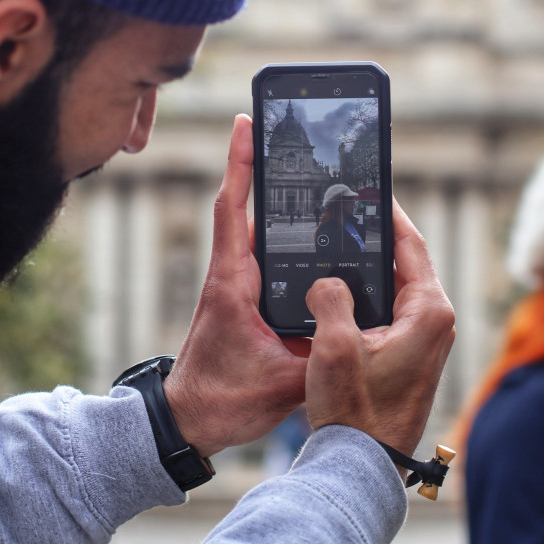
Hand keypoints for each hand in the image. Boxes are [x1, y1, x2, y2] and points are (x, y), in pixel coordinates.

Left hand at [163, 114, 308, 456]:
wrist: (188, 420)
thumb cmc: (223, 399)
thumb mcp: (282, 382)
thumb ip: (320, 354)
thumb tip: (356, 325)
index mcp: (233, 281)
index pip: (234, 208)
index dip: (240, 164)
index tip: (245, 124)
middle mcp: (231, 272)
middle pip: (244, 203)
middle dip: (259, 162)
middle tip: (281, 127)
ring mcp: (234, 281)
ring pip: (252, 225)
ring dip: (268, 192)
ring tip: (298, 160)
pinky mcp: (241, 294)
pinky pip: (259, 248)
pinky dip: (275, 225)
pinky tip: (302, 221)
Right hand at [305, 199, 454, 456]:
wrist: (360, 461)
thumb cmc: (355, 411)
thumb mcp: (336, 345)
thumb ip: (330, 296)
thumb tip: (325, 279)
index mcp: (429, 311)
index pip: (411, 243)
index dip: (388, 212)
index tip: (370, 189)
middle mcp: (434, 321)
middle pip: (403, 260)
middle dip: (373, 237)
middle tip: (345, 212)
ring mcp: (422, 337)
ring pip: (392, 284)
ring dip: (366, 267)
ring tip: (335, 242)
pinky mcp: (407, 351)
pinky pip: (386, 306)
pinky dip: (364, 292)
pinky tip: (335, 286)